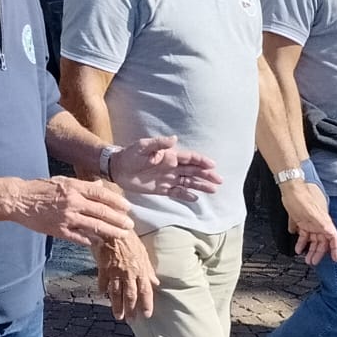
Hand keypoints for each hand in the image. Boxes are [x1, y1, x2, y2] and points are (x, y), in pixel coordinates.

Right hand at [11, 176, 134, 245]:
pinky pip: (79, 237)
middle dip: (119, 219)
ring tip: (122, 235)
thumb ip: (82, 184)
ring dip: (110, 231)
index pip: (101, 193)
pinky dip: (91, 240)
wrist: (19, 199)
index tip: (127, 207)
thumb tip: (99, 185)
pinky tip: (99, 242)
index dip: (116, 201)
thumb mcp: (62, 180)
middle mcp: (72, 201)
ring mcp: (66, 217)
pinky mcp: (58, 230)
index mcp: (74, 187)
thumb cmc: (40, 188)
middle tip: (130, 225)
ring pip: (94, 226)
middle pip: (101, 211)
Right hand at [94, 233, 157, 320]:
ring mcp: (115, 272)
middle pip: (131, 296)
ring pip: (116, 293)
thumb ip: (148, 269)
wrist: (113, 228)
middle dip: (131, 310)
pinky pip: (103, 282)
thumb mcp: (143, 252)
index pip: (146, 291)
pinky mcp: (103, 268)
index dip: (146, 304)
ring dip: (117, 306)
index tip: (146, 315)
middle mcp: (129, 273)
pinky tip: (102, 294)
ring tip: (118, 316)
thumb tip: (156, 282)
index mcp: (140, 269)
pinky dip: (102, 289)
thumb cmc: (130, 238)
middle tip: (131, 321)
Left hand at [106, 136, 222, 201]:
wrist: (117, 168)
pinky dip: (186, 195)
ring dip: (200, 185)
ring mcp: (167, 178)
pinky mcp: (161, 189)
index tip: (213, 166)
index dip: (201, 161)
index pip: (189, 158)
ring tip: (213, 190)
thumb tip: (175, 139)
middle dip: (206, 175)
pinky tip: (196, 198)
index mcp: (169, 156)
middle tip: (219, 180)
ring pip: (188, 182)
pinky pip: (176, 192)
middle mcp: (171, 167)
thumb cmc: (130, 154)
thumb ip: (158, 143)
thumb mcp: (142, 146)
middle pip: (193, 171)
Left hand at [279, 178, 336, 264]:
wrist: (290, 187)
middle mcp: (318, 223)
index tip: (335, 259)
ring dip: (309, 249)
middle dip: (318, 253)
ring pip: (312, 240)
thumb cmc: (302, 197)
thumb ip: (321, 222)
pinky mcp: (301, 220)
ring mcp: (310, 222)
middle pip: (322, 241)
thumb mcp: (312, 211)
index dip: (335, 248)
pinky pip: (303, 235)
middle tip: (312, 262)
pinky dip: (301, 242)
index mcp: (324, 221)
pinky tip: (297, 247)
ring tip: (305, 258)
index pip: (333, 238)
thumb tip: (331, 232)